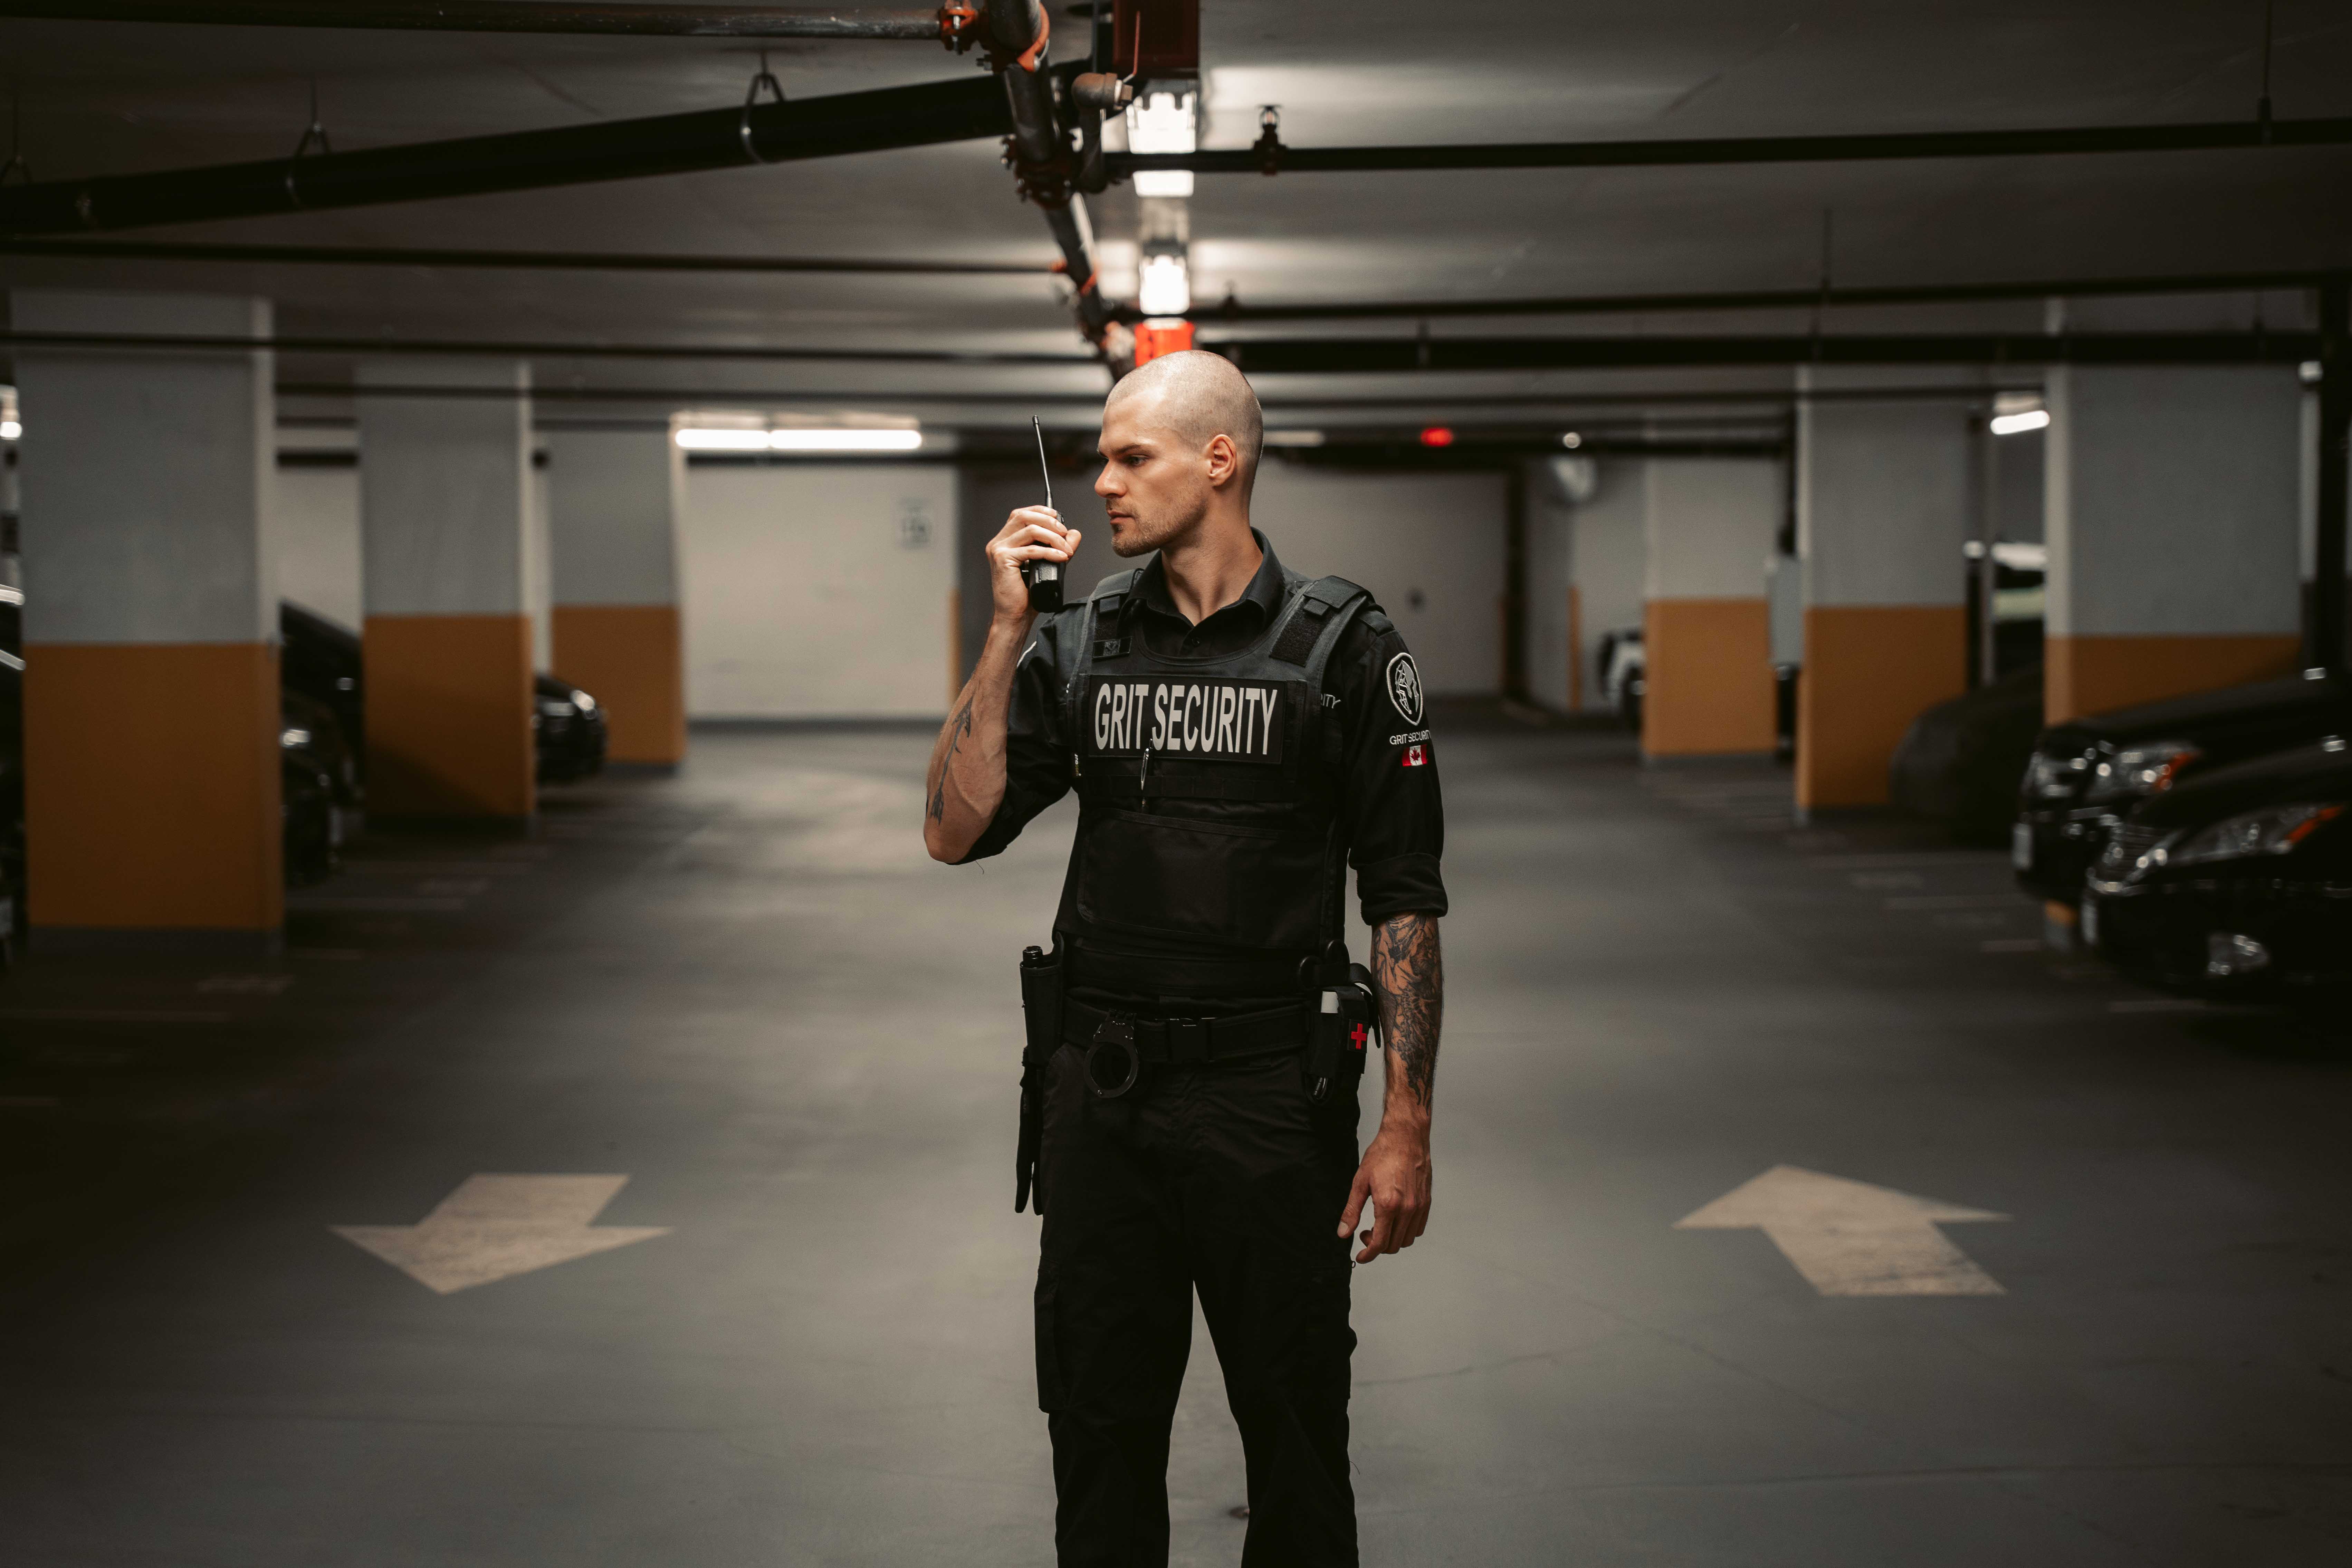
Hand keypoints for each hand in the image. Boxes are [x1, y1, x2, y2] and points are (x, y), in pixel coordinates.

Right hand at [987, 507, 1079, 626]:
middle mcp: (999, 542)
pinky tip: (1061, 557)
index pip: (1021, 514)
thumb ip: (1059, 547)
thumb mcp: (1047, 564)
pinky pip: (1031, 550)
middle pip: (1025, 516)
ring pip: (1030, 530)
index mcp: (1005, 540)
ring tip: (1066, 549)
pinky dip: (1050, 552)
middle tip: (1065, 533)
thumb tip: (1074, 533)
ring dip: (1054, 537)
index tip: (1057, 516)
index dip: (1040, 511)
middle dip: (1049, 522)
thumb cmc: (1026, 594)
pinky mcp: (1003, 560)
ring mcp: (998, 550)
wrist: (1015, 615)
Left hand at [1337, 1122, 1430, 1263]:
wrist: (1406, 1137)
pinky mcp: (1426, 1202)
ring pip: (1407, 1240)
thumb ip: (1351, 1211)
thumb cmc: (1382, 1155)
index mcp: (1388, 1205)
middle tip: (1365, 1232)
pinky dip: (1405, 1231)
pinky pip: (1418, 1228)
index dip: (1368, 1255)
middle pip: (1393, 1245)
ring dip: (1392, 1240)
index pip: (1379, 1243)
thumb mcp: (1360, 1182)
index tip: (1360, 1257)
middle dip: (1377, 1246)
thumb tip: (1343, 1233)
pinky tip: (1395, 1220)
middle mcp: (1407, 1209)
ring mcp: (1419, 1206)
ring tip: (1380, 1225)